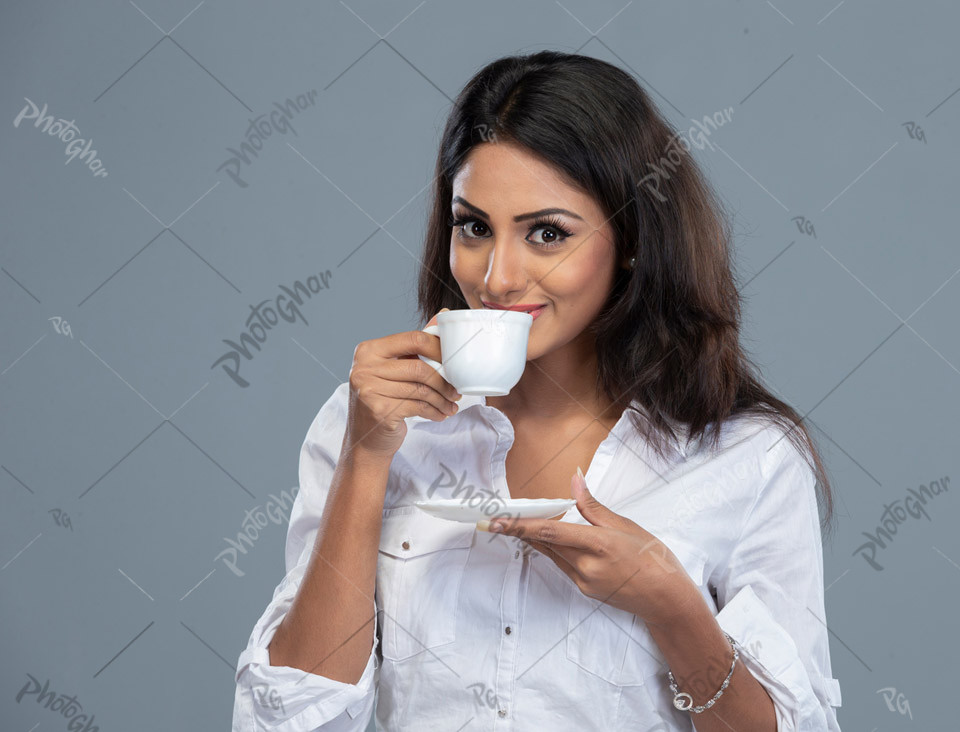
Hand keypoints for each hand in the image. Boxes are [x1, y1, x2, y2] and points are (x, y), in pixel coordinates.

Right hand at [344, 308, 461, 459]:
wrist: (365, 439)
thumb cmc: (383, 398)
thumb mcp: (395, 369)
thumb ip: (416, 344)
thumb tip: (444, 315)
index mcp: (369, 350)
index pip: (413, 338)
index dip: (439, 349)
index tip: (453, 361)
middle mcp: (364, 367)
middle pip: (419, 367)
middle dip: (444, 380)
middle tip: (456, 389)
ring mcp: (369, 389)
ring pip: (420, 389)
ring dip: (442, 399)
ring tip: (451, 405)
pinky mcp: (378, 410)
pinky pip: (417, 406)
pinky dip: (434, 411)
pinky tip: (441, 414)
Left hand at [480, 469, 701, 626]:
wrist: (667, 599)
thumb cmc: (653, 558)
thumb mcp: (626, 526)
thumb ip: (594, 506)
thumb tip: (575, 479)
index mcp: (599, 545)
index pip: (550, 532)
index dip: (521, 526)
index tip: (498, 521)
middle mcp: (587, 566)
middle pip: (545, 544)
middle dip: (520, 530)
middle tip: (496, 518)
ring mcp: (585, 581)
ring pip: (552, 554)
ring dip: (534, 539)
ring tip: (514, 524)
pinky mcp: (585, 589)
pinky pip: (563, 565)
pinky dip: (554, 549)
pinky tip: (548, 538)